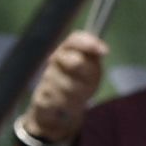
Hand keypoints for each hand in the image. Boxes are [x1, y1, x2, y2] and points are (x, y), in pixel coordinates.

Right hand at [19, 29, 113, 145]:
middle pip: (76, 62)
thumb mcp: (91, 68)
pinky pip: (62, 102)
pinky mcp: (40, 97)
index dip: (89, 43)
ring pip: (72, 87)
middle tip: (90, 83)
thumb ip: (94, 57)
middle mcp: (54, 60)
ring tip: (79, 96)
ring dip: (81, 95)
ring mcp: (47, 78)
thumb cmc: (78, 82)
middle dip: (88, 75)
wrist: (55, 106)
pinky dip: (70, 106)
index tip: (105, 51)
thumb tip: (103, 50)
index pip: (75, 39)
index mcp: (68, 49)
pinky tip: (69, 105)